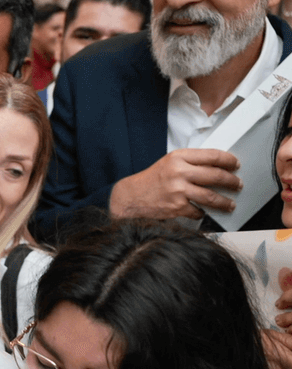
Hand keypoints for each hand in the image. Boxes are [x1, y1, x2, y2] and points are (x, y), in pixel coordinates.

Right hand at [109, 148, 240, 219]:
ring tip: (231, 204)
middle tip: (237, 184)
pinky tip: (204, 212)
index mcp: (178, 157)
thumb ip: (190, 163)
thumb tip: (217, 168)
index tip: (235, 165)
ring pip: (212, 196)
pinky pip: (198, 211)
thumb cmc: (151, 180)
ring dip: (225, 202)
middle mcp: (179, 172)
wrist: (130, 197)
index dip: (228, 160)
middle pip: (216, 176)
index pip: (212, 156)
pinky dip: (203, 213)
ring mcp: (178, 190)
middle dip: (231, 181)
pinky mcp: (177, 207)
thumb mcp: (169, 163)